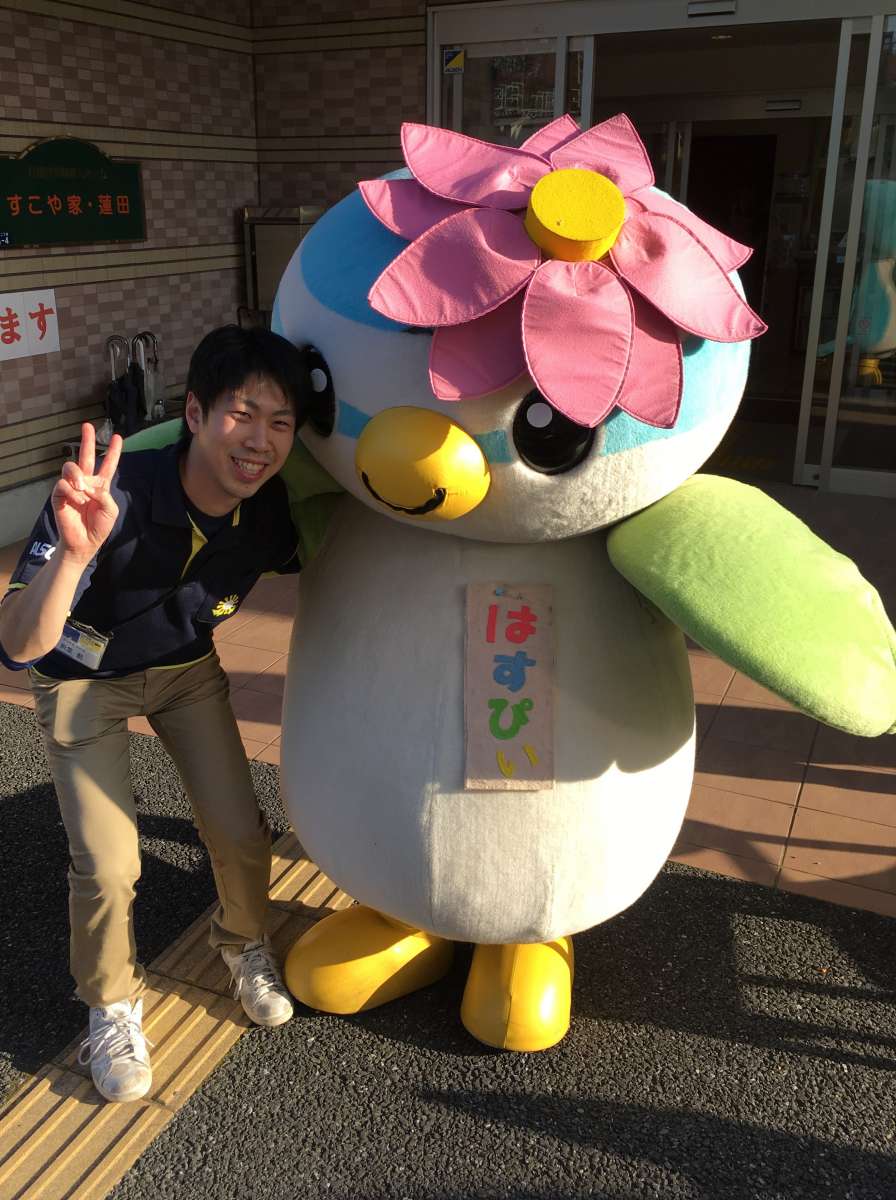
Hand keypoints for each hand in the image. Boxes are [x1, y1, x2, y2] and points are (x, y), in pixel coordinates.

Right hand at [51, 423, 122, 562]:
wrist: (85, 542)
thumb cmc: (99, 526)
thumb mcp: (110, 509)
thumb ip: (103, 494)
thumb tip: (86, 485)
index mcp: (100, 485)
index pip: (107, 464)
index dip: (113, 451)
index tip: (118, 437)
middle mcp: (85, 482)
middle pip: (85, 456)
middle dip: (87, 440)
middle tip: (87, 425)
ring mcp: (71, 487)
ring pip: (71, 467)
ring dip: (78, 476)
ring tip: (82, 489)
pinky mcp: (59, 495)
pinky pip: (63, 485)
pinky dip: (72, 492)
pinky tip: (77, 500)